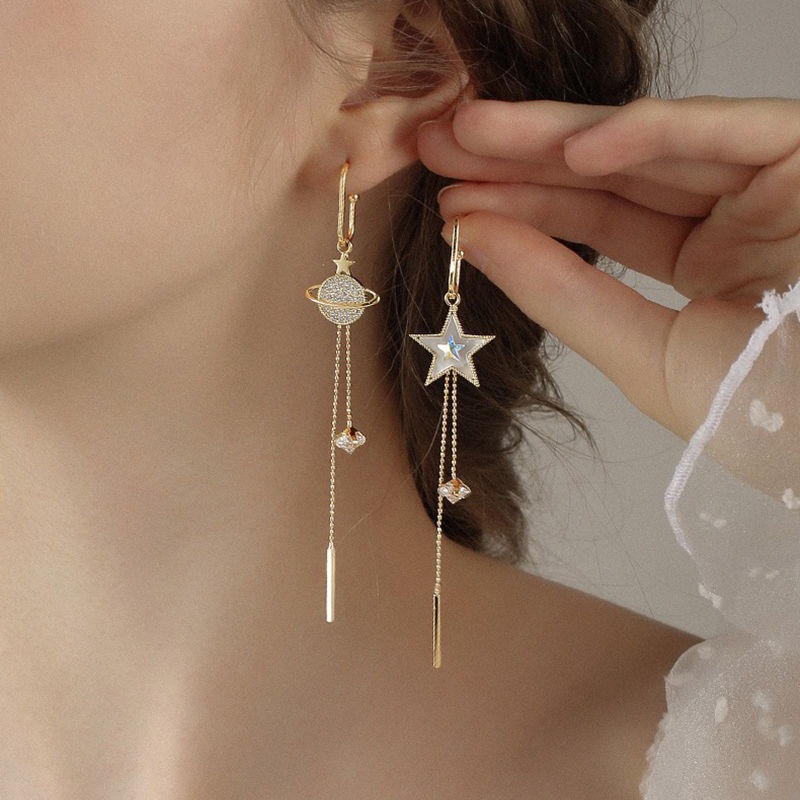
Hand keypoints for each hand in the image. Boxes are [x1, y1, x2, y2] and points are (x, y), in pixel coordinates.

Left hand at [418, 97, 799, 439]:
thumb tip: (474, 237)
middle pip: (609, 175)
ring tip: (470, 134)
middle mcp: (735, 214)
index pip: (594, 223)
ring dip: (558, 135)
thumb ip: (561, 296)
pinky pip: (728, 133)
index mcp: (704, 263)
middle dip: (520, 157)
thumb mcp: (646, 356)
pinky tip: (573, 148)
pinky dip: (654, 135)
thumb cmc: (767, 411)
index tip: (450, 203)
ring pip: (650, 144)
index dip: (519, 208)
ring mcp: (772, 183)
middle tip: (439, 145)